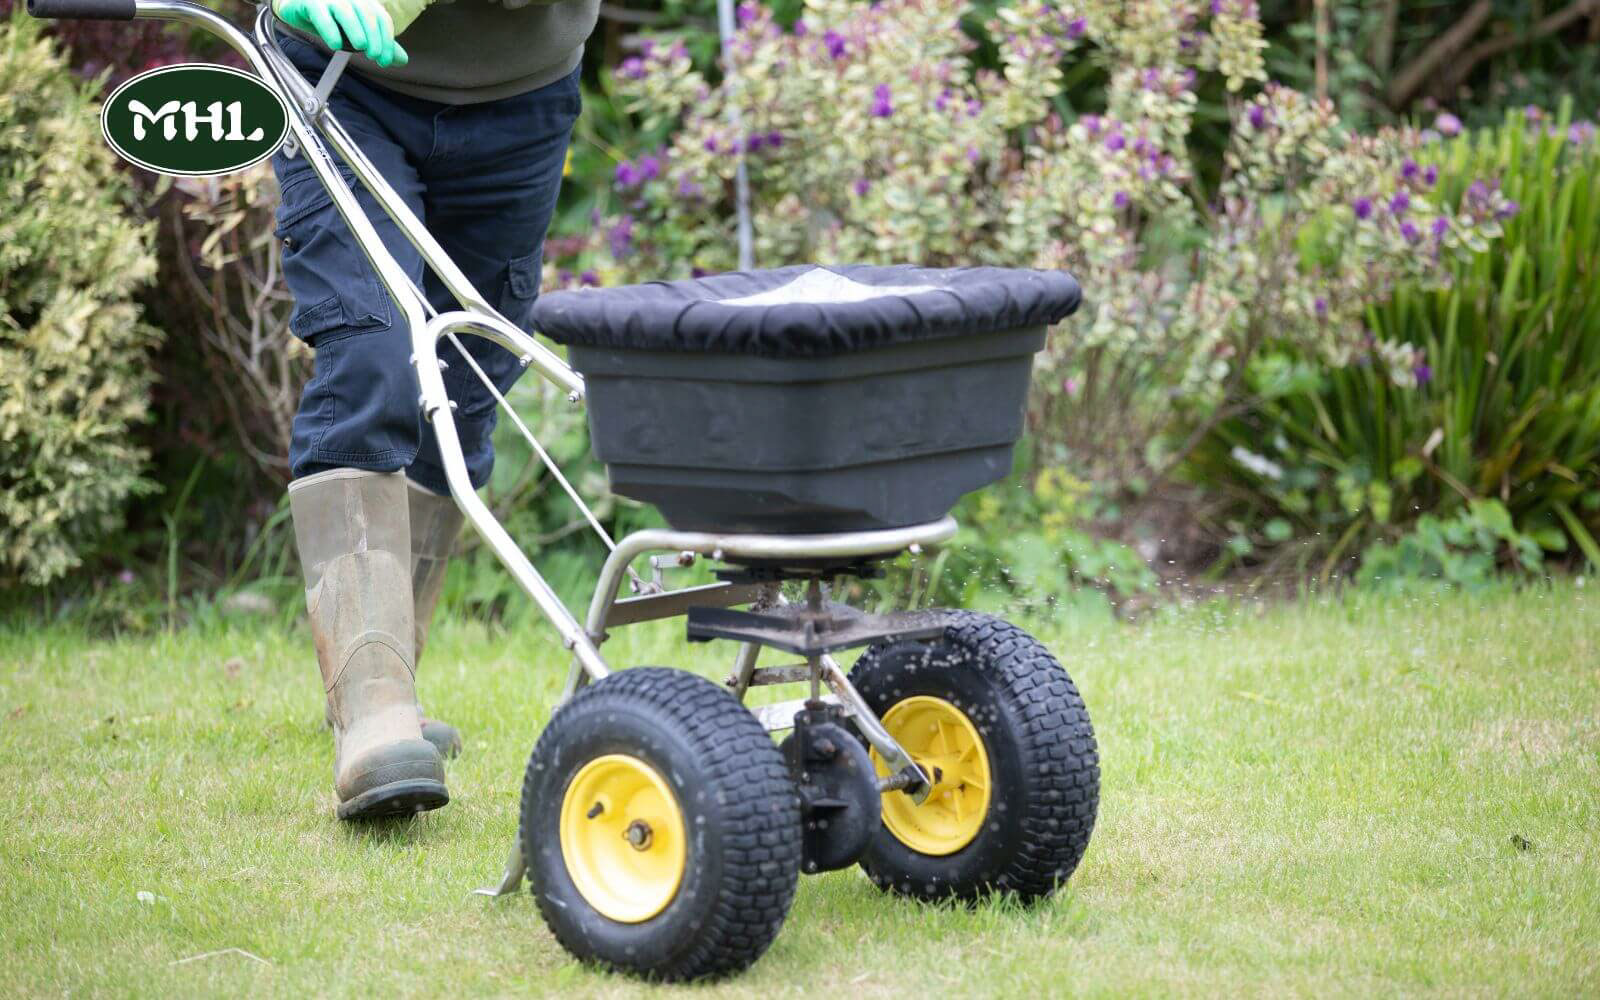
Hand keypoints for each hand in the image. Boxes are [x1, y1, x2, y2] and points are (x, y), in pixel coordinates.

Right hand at [274, 0, 408, 67]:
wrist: (298, 8)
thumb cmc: (331, 19)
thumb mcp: (357, 33)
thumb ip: (378, 43)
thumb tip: (401, 59)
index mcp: (364, 3)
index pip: (382, 18)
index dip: (387, 39)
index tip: (385, 60)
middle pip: (367, 14)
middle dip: (374, 36)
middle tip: (374, 56)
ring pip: (346, 11)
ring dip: (355, 30)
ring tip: (360, 47)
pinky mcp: (311, 2)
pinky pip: (322, 15)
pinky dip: (330, 30)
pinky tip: (336, 44)